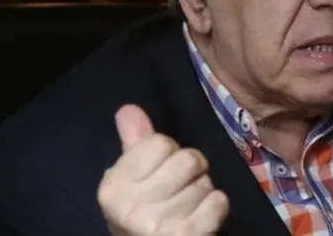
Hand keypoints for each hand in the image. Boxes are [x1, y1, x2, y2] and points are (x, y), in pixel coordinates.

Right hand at [98, 105, 228, 235]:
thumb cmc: (145, 213)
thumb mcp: (132, 181)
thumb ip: (134, 143)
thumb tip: (128, 108)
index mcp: (114, 186)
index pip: (161, 143)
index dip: (170, 154)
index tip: (162, 173)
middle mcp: (130, 208)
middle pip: (188, 160)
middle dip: (192, 172)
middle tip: (180, 190)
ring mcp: (157, 226)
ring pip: (206, 182)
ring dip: (203, 193)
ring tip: (187, 209)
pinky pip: (219, 202)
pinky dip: (216, 208)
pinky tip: (200, 219)